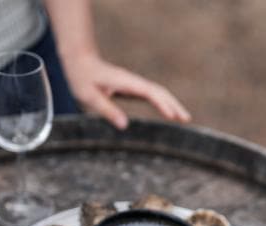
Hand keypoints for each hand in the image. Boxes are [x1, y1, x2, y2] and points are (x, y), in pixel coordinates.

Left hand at [62, 53, 190, 128]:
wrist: (79, 60)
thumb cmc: (81, 77)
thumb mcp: (89, 96)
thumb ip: (106, 110)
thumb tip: (125, 126)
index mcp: (125, 82)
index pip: (149, 93)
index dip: (161, 104)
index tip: (171, 116)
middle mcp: (133, 82)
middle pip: (159, 92)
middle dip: (174, 105)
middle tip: (186, 119)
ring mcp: (133, 84)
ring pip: (157, 93)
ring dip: (171, 104)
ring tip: (183, 118)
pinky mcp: (131, 88)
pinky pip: (150, 96)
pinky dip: (162, 103)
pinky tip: (167, 112)